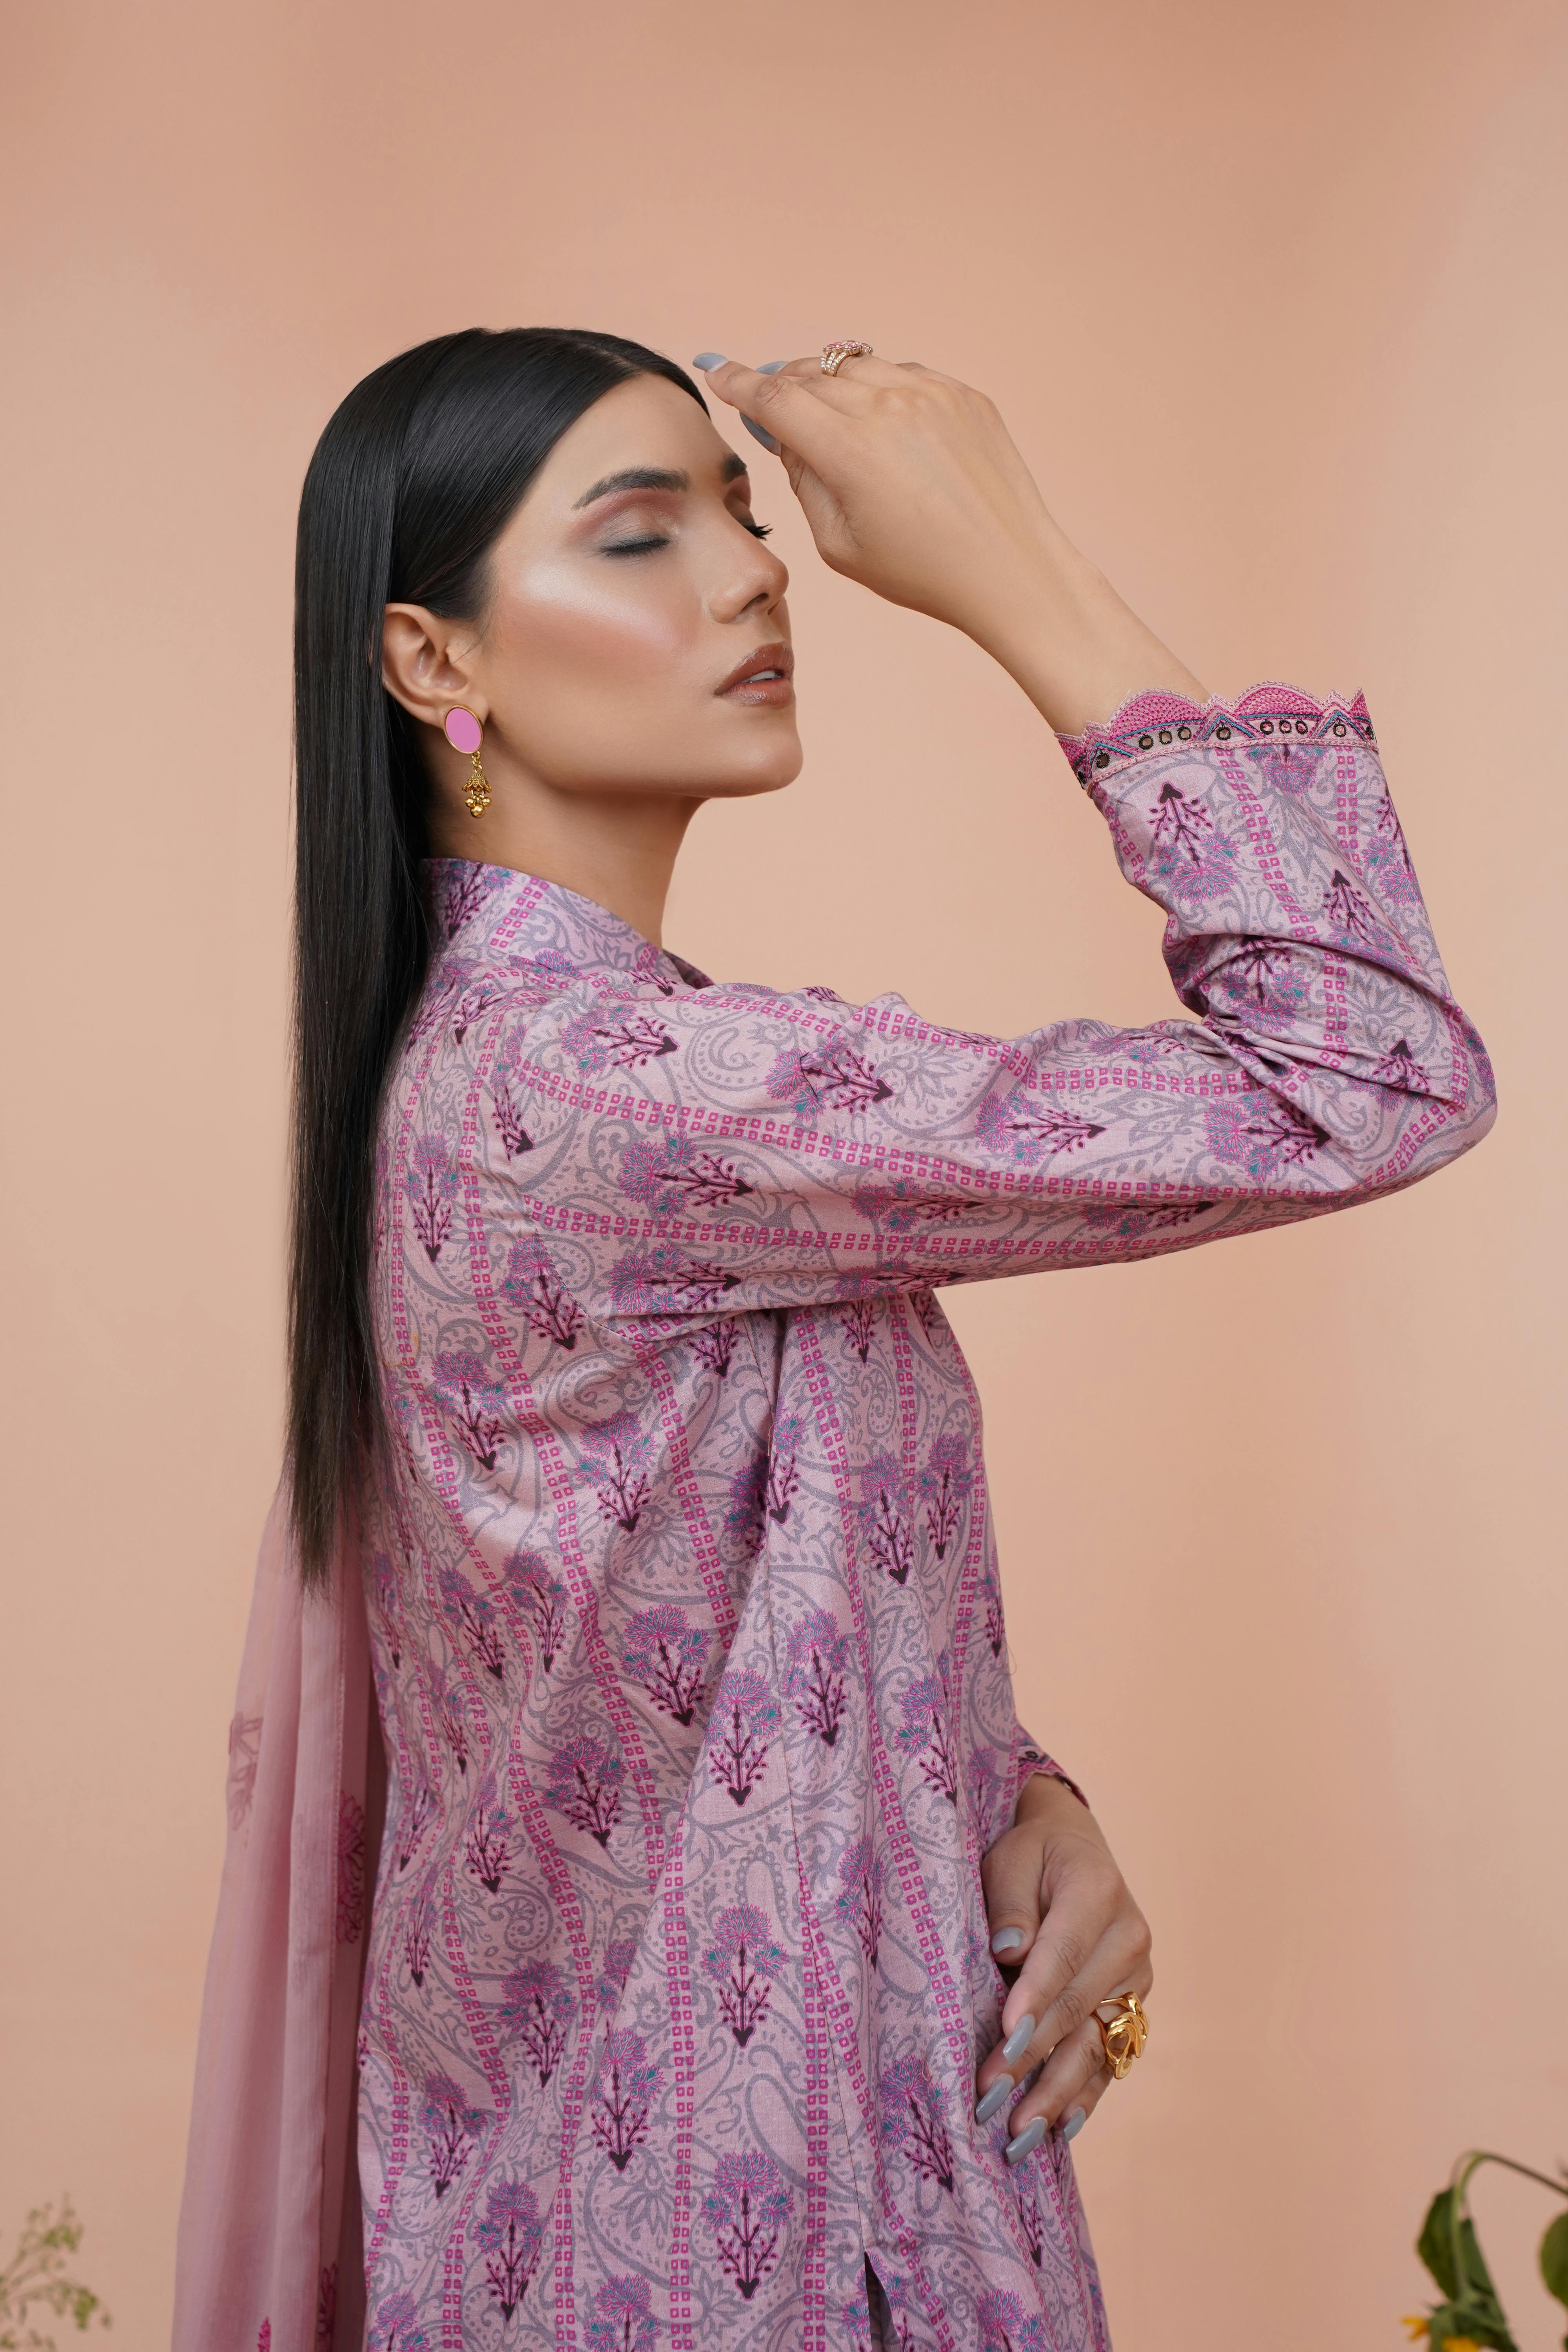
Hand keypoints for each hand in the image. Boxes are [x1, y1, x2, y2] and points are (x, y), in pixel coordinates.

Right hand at [696, 352, 1206, 734]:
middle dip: (782, 384)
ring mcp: (931, 393)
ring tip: (827, 413)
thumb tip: (788, 437)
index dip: (737, 382)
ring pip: (856, 364)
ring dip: (829, 381)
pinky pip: (904, 373)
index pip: (775, 397)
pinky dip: (880, 389)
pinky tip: (882, 424)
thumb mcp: (841, 546)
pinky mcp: (964, 394)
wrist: (1012, 570)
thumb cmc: (924, 572)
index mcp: (849, 449)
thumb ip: (806, 483)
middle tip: (771, 403)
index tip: (716, 370)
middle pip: (811, 375)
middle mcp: (888, 406)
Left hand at [976, 1774, 1152, 2155]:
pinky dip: (1085, 2095)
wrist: (1073, 1847)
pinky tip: (1060, 2129)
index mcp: (1097, 1890)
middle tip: (988, 2101)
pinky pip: (1110, 2057)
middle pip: (1076, 2008)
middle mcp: (1128, 1938)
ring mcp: (1136, 1977)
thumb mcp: (1009, 1857)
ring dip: (1055, 2093)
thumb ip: (1008, 1901)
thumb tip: (1008, 1950)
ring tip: (1018, 2136)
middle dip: (1031, 2059)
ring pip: (1095, 2044)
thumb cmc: (1030, 1854)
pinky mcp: (1132, 2006)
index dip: (1034, 1999)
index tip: (1004, 2039)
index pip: (1062, 1953)